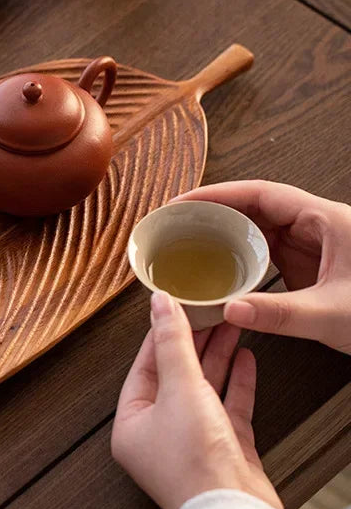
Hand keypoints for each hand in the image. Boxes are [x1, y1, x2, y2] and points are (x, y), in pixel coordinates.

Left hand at [111, 291, 282, 508]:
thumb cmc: (195, 462)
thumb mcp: (179, 389)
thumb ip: (172, 343)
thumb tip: (160, 304)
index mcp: (131, 424)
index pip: (143, 368)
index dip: (160, 335)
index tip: (174, 308)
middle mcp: (158, 435)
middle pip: (174, 376)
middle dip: (193, 343)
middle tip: (209, 312)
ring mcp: (192, 444)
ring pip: (203, 389)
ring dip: (217, 358)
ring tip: (231, 326)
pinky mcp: (224, 452)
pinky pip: (227, 408)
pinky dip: (236, 383)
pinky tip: (246, 359)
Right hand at [176, 181, 350, 353]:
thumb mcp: (335, 314)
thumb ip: (280, 313)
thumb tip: (229, 309)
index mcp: (326, 221)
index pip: (261, 194)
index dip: (217, 194)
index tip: (183, 202)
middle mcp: (317, 227)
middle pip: (254, 207)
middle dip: (212, 210)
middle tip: (174, 221)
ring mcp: (313, 246)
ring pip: (258, 228)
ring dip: (223, 232)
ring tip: (187, 240)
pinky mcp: (312, 266)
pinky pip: (267, 251)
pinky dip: (238, 255)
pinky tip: (219, 267)